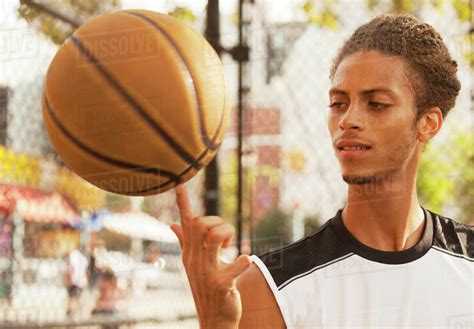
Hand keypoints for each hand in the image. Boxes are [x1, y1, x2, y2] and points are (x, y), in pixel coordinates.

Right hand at [170, 184, 252, 328]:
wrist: (215, 320)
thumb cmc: (207, 288)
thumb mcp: (194, 265)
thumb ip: (185, 243)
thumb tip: (172, 224)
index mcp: (189, 253)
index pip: (185, 224)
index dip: (183, 203)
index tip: (180, 184)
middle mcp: (195, 260)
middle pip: (201, 224)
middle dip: (218, 222)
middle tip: (225, 239)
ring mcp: (206, 272)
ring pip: (215, 236)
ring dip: (229, 235)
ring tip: (231, 249)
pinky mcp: (221, 284)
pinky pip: (236, 263)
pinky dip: (244, 260)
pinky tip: (245, 261)